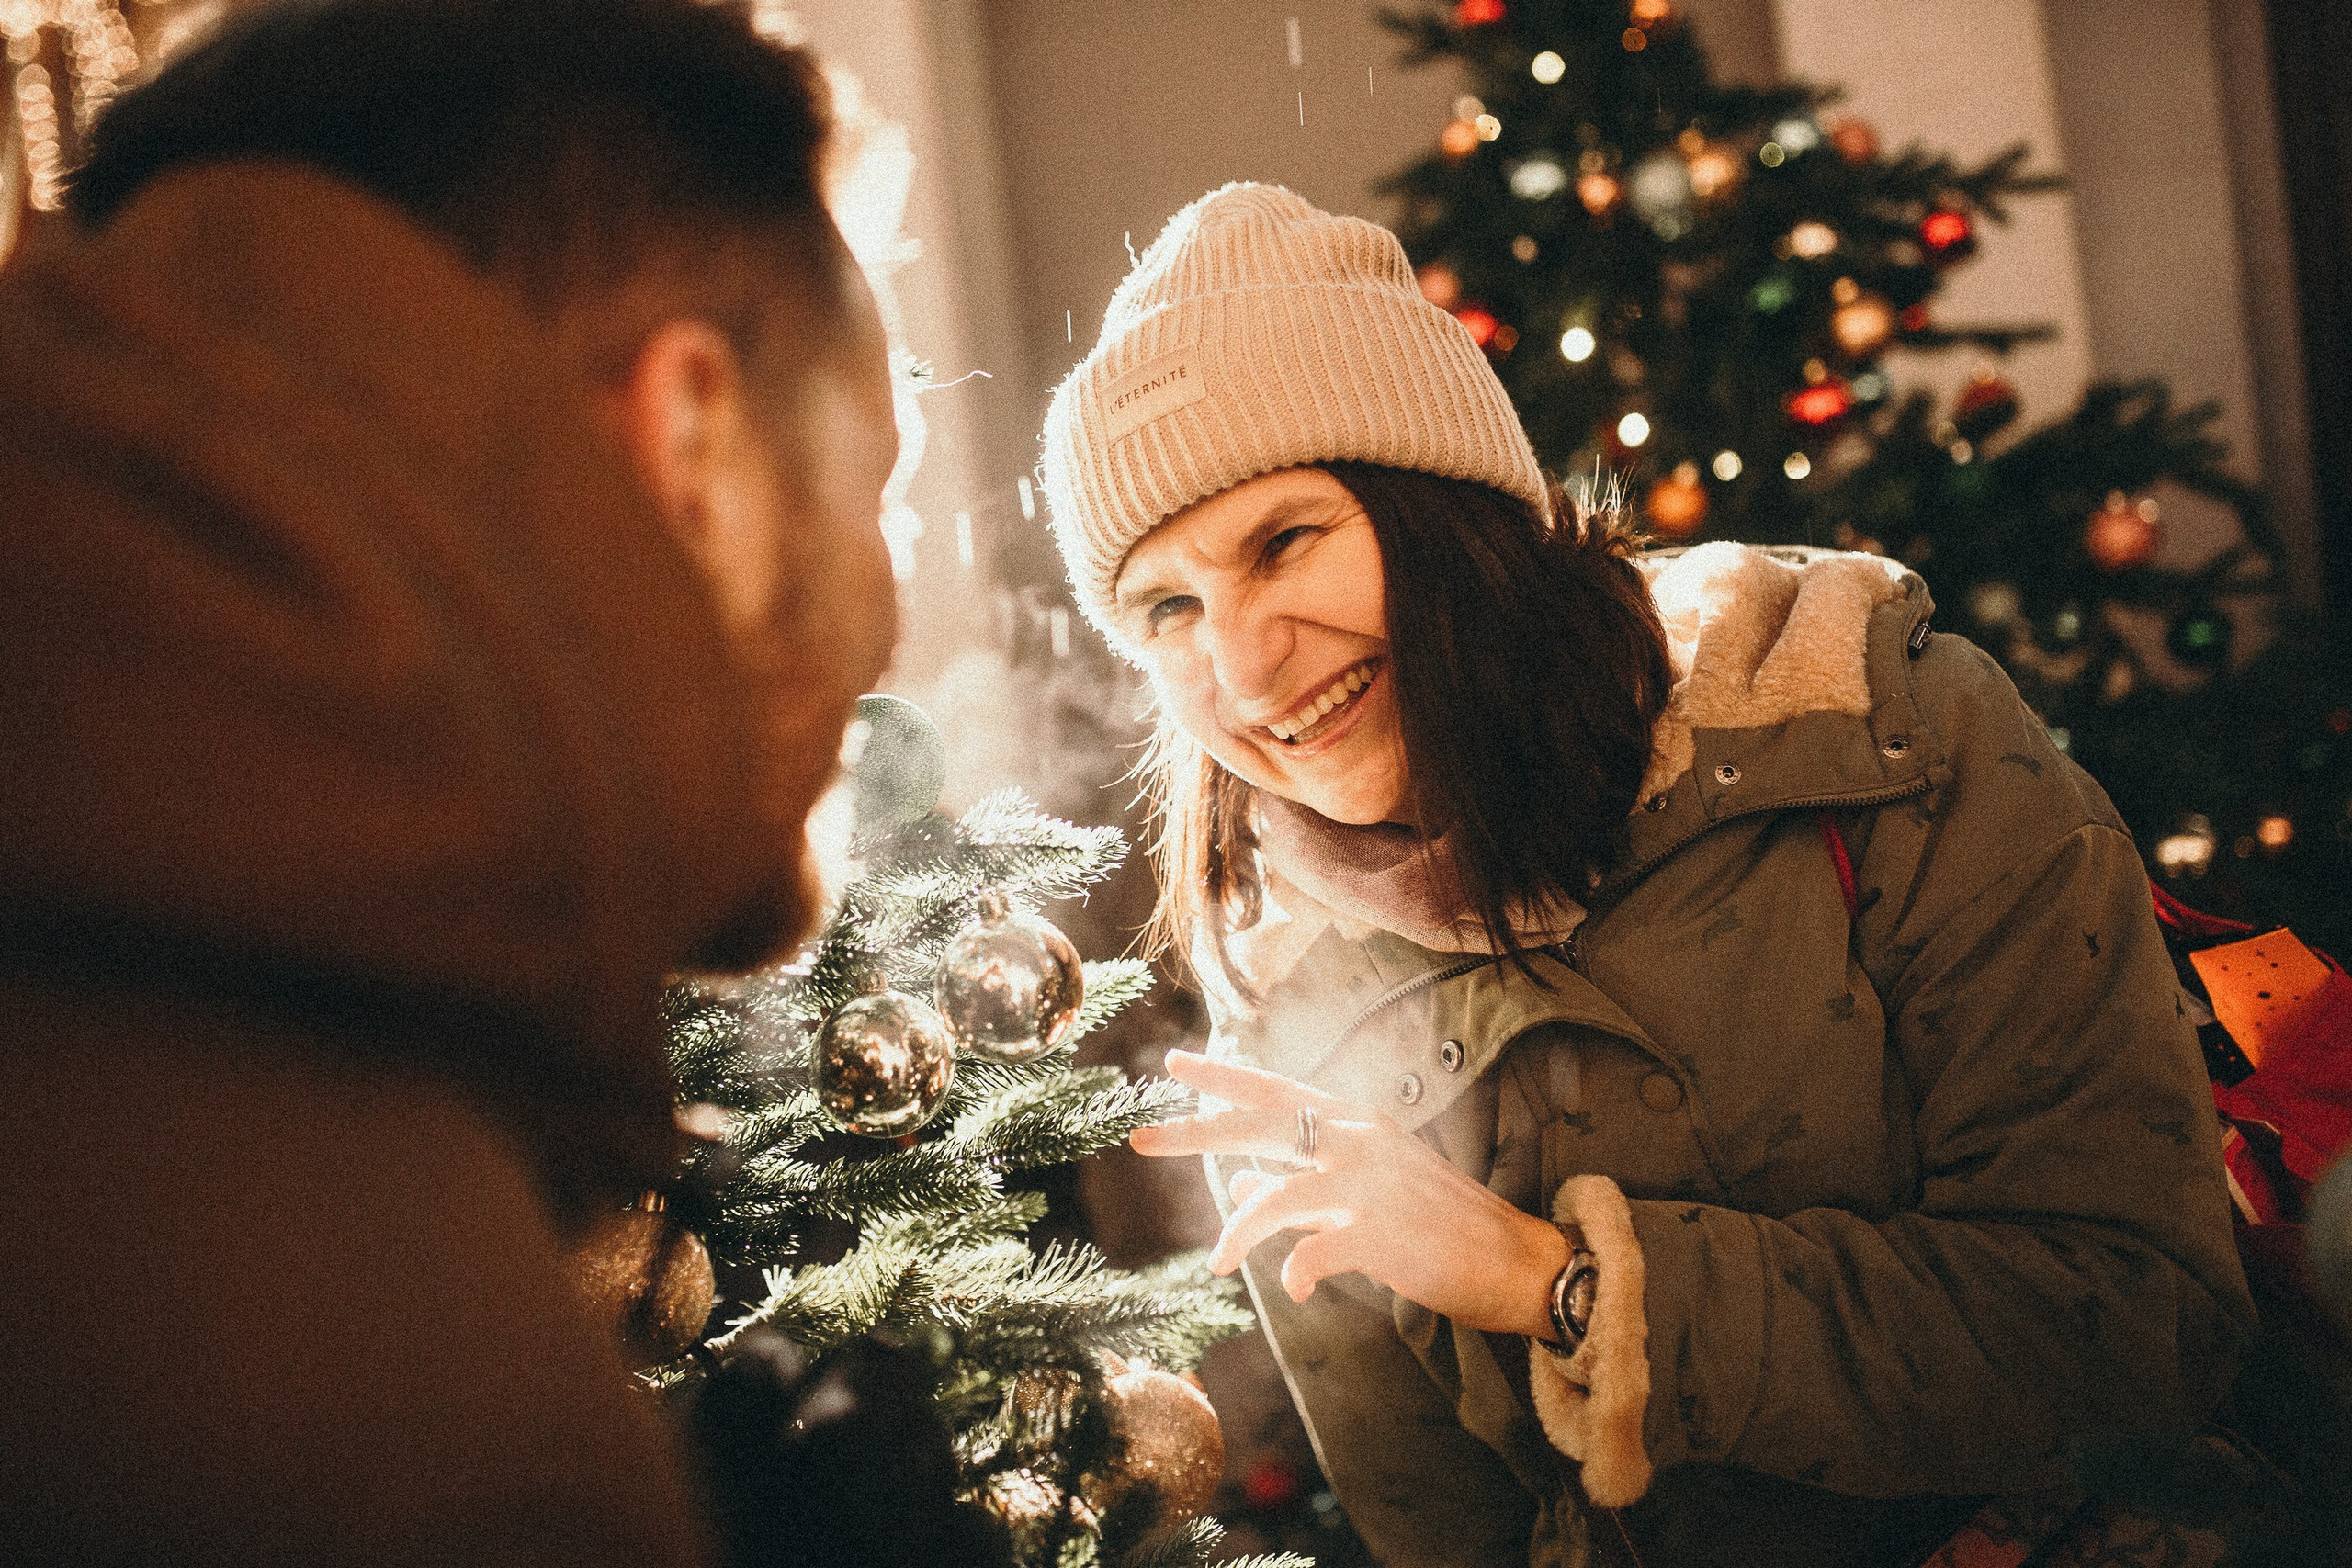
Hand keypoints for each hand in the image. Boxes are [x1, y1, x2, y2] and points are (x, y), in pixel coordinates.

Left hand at [1132, 1050, 1568, 1337]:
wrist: (1516, 1260)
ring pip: (1275, 1196)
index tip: (1172, 1063)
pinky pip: (1314, 1252)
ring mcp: (1370, 1185)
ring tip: (1221, 1263)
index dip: (1223, 1076)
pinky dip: (1298, 1273)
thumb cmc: (1442, 1225)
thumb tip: (1238, 1188)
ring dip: (1239, 1231)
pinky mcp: (1382, 1234)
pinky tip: (1298, 1290)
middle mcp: (1358, 1141)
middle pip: (1261, 1125)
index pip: (1277, 1088)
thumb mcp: (1368, 1191)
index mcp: (1356, 1123)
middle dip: (1194, 1131)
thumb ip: (1305, 1187)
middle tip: (1141, 1138)